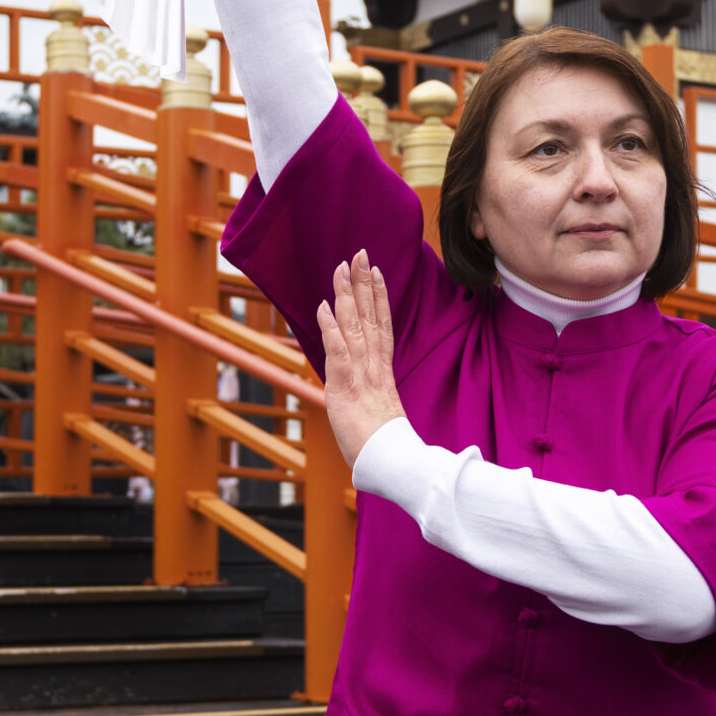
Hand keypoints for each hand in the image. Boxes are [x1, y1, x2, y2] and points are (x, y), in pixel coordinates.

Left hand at [317, 250, 405, 470]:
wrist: (391, 462)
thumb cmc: (384, 445)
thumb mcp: (378, 413)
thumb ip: (373, 396)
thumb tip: (370, 394)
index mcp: (382, 371)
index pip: (381, 325)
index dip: (378, 297)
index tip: (376, 272)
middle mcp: (373, 366)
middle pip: (370, 316)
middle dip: (363, 283)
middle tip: (359, 253)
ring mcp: (361, 373)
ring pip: (355, 325)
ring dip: (348, 294)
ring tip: (343, 267)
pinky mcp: (346, 386)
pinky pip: (338, 351)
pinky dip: (331, 327)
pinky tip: (324, 306)